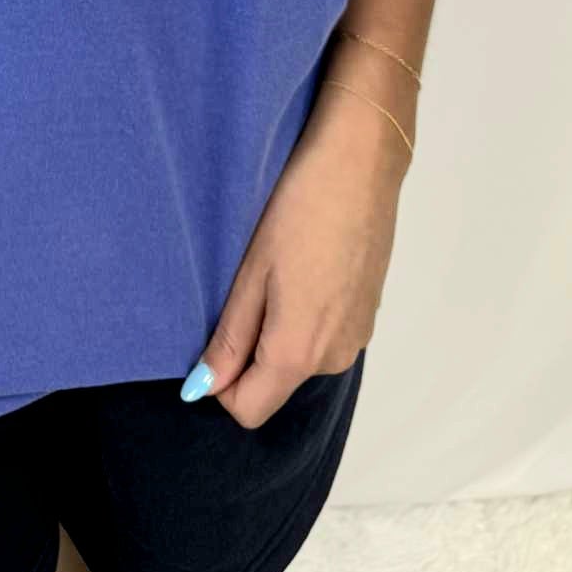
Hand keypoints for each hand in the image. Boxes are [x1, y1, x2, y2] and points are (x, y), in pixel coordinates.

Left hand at [185, 87, 409, 428]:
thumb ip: (230, 337)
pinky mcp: (369, 314)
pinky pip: (324, 336)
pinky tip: (307, 264)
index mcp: (299, 352)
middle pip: (275, 383)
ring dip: (280, 330)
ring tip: (279, 268)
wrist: (361, 162)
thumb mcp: (252, 270)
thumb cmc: (297, 209)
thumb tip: (202, 389)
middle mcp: (334, 358)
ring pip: (300, 358)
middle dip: (250, 351)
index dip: (220, 383)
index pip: (248, 409)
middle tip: (246, 285)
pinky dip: (307, 315)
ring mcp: (358, 337)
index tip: (213, 332)